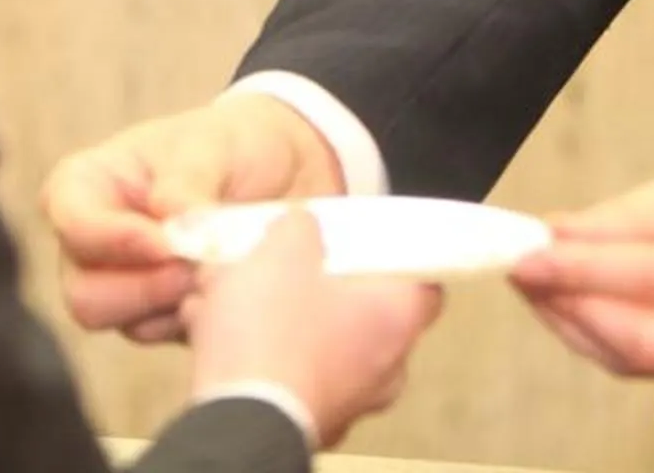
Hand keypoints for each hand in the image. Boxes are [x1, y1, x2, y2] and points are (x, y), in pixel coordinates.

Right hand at [41, 95, 344, 342]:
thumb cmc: (231, 146)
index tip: (167, 243)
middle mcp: (93, 244)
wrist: (285, 174)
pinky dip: (201, 320)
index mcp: (87, 186)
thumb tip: (175, 226)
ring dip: (178, 304)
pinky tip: (232, 290)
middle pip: (85, 295)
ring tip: (222, 272)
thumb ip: (187, 181)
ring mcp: (123, 287)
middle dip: (146, 288)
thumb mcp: (212, 145)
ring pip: (125, 325)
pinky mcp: (160, 318)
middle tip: (199, 268)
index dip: (115, 240)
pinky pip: (168, 339)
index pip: (72, 223)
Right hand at [186, 208, 444, 447]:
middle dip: (330, 291)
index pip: (426, 284)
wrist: (237, 418)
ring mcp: (351, 403)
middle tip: (296, 269)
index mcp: (398, 319)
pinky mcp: (312, 425)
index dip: (398, 258)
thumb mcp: (284, 248)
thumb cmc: (275, 331)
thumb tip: (303, 227)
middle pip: (371, 316)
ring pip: (329, 349)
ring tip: (244, 301)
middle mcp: (387, 369)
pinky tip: (228, 338)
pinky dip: (271, 359)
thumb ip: (302, 227)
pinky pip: (297, 379)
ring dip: (292, 325)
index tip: (369, 244)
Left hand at [508, 112, 653, 379]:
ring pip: (648, 363)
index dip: (580, 273)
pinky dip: (613, 338)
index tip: (524, 255)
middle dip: (570, 310)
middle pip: (647, 341)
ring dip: (581, 328)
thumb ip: (633, 215)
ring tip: (539, 285)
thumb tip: (557, 239)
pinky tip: (581, 302)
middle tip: (521, 272)